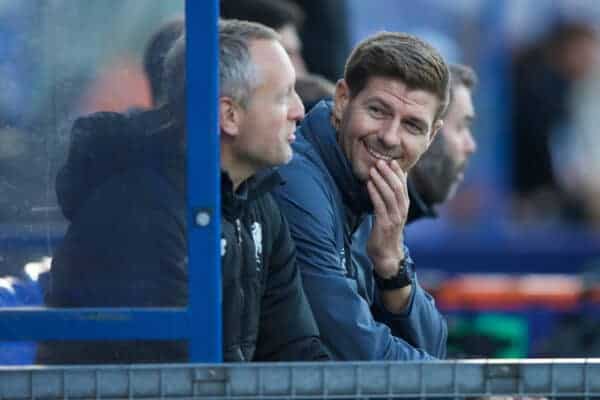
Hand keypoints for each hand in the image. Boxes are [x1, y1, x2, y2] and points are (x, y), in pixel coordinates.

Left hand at [365, 160, 408, 278]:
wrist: (387, 256)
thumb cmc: (386, 233)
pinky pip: (380, 206)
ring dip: (381, 181)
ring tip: (373, 170)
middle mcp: (402, 211)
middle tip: (380, 162)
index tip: (391, 161)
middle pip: (398, 188)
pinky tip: (369, 185)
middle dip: (389, 173)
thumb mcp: (391, 214)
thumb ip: (390, 201)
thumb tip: (386, 184)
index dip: (398, 173)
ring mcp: (395, 218)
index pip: (404, 186)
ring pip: (390, 195)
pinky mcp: (385, 224)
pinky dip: (374, 193)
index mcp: (404, 207)